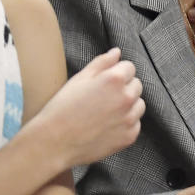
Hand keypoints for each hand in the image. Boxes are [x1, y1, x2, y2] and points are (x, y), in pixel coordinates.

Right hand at [27, 48, 143, 168]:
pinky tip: (106, 126)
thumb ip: (101, 63)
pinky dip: (125, 123)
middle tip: (102, 98)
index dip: (116, 73)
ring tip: (105, 112)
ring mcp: (130, 118)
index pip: (130, 67)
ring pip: (139, 104)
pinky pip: (135, 123)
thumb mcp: (79, 79)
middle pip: (137, 85)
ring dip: (128, 105)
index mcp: (114, 80)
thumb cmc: (63, 108)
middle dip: (124, 88)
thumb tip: (117, 52)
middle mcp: (126, 98)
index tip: (104, 82)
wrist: (54, 142)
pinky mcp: (130, 136)